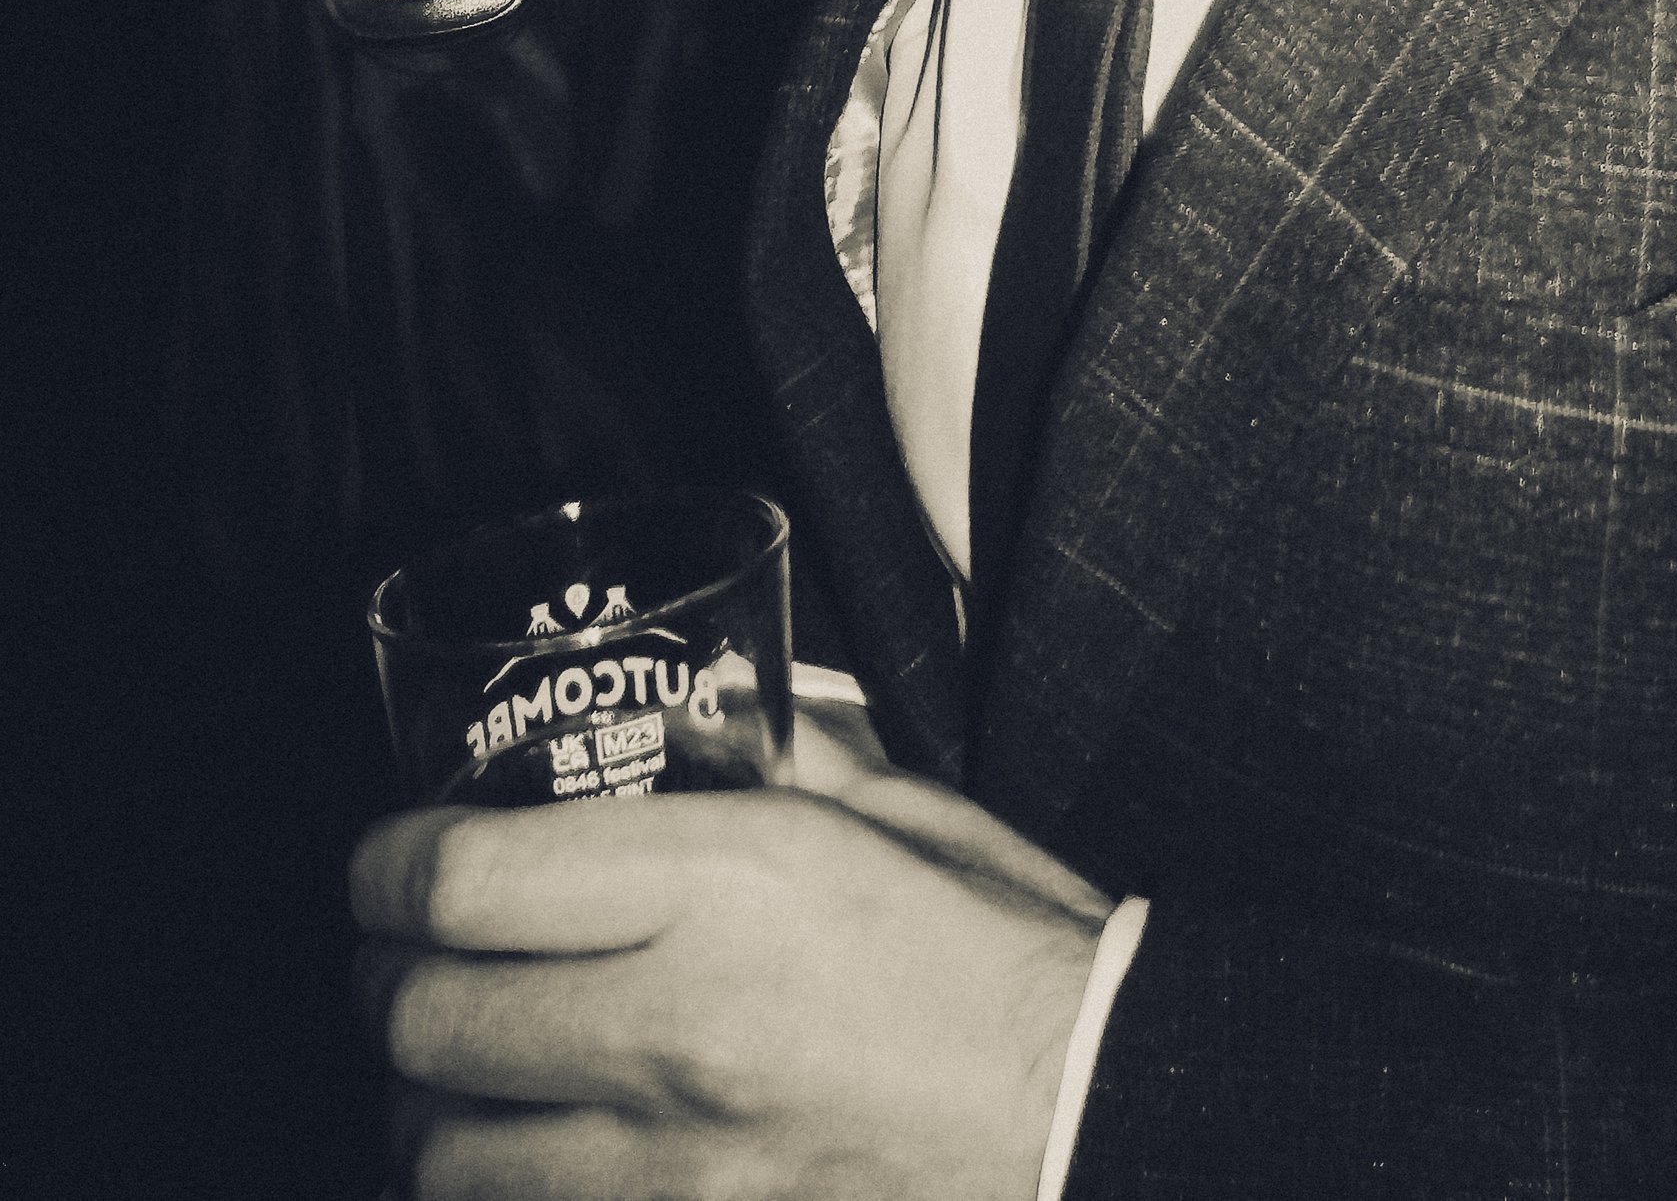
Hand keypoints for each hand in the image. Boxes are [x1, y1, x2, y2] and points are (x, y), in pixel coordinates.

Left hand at [352, 742, 1111, 1199]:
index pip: (461, 879)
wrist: (1100, 1125)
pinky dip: (493, 1194)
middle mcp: (677, 1024)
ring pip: (442, 1158)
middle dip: (380, 984)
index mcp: (729, 882)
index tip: (378, 861)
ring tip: (444, 1071)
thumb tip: (718, 721)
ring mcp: (673, 1167)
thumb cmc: (1016, 962)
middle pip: (422, 1022)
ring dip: (422, 1107)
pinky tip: (516, 1160)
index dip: (380, 866)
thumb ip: (791, 762)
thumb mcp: (906, 813)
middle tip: (394, 959)